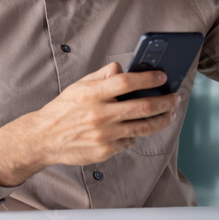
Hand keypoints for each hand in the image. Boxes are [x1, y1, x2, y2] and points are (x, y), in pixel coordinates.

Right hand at [0, 62, 180, 187]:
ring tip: (169, 114)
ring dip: (161, 120)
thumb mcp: (79, 86)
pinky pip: (129, 141)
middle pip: (142, 107)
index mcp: (93, 94)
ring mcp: (103, 135)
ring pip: (142, 127)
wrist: (43, 138)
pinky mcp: (105, 151)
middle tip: (175, 98)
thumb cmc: (63, 109)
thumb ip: (101, 76)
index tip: (163, 76)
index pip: (127, 82)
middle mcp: (99, 115)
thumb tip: (122, 68)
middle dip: (165, 102)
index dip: (149, 78)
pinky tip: (139, 128)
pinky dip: (136, 134)